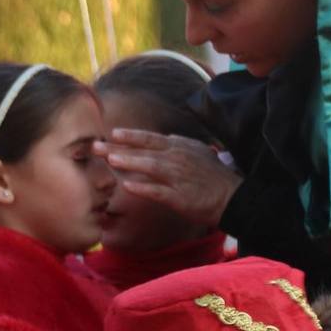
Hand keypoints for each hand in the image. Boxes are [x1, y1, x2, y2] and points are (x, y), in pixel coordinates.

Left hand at [94, 128, 242, 227]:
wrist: (234, 198)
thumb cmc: (212, 176)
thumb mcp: (196, 153)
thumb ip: (176, 146)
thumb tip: (161, 139)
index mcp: (180, 148)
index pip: (151, 139)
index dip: (131, 136)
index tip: (112, 133)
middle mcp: (178, 159)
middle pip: (145, 150)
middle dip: (119, 147)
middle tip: (96, 146)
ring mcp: (179, 178)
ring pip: (151, 167)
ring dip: (130, 162)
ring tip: (111, 159)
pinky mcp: (181, 197)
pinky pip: (159, 191)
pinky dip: (143, 188)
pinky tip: (127, 186)